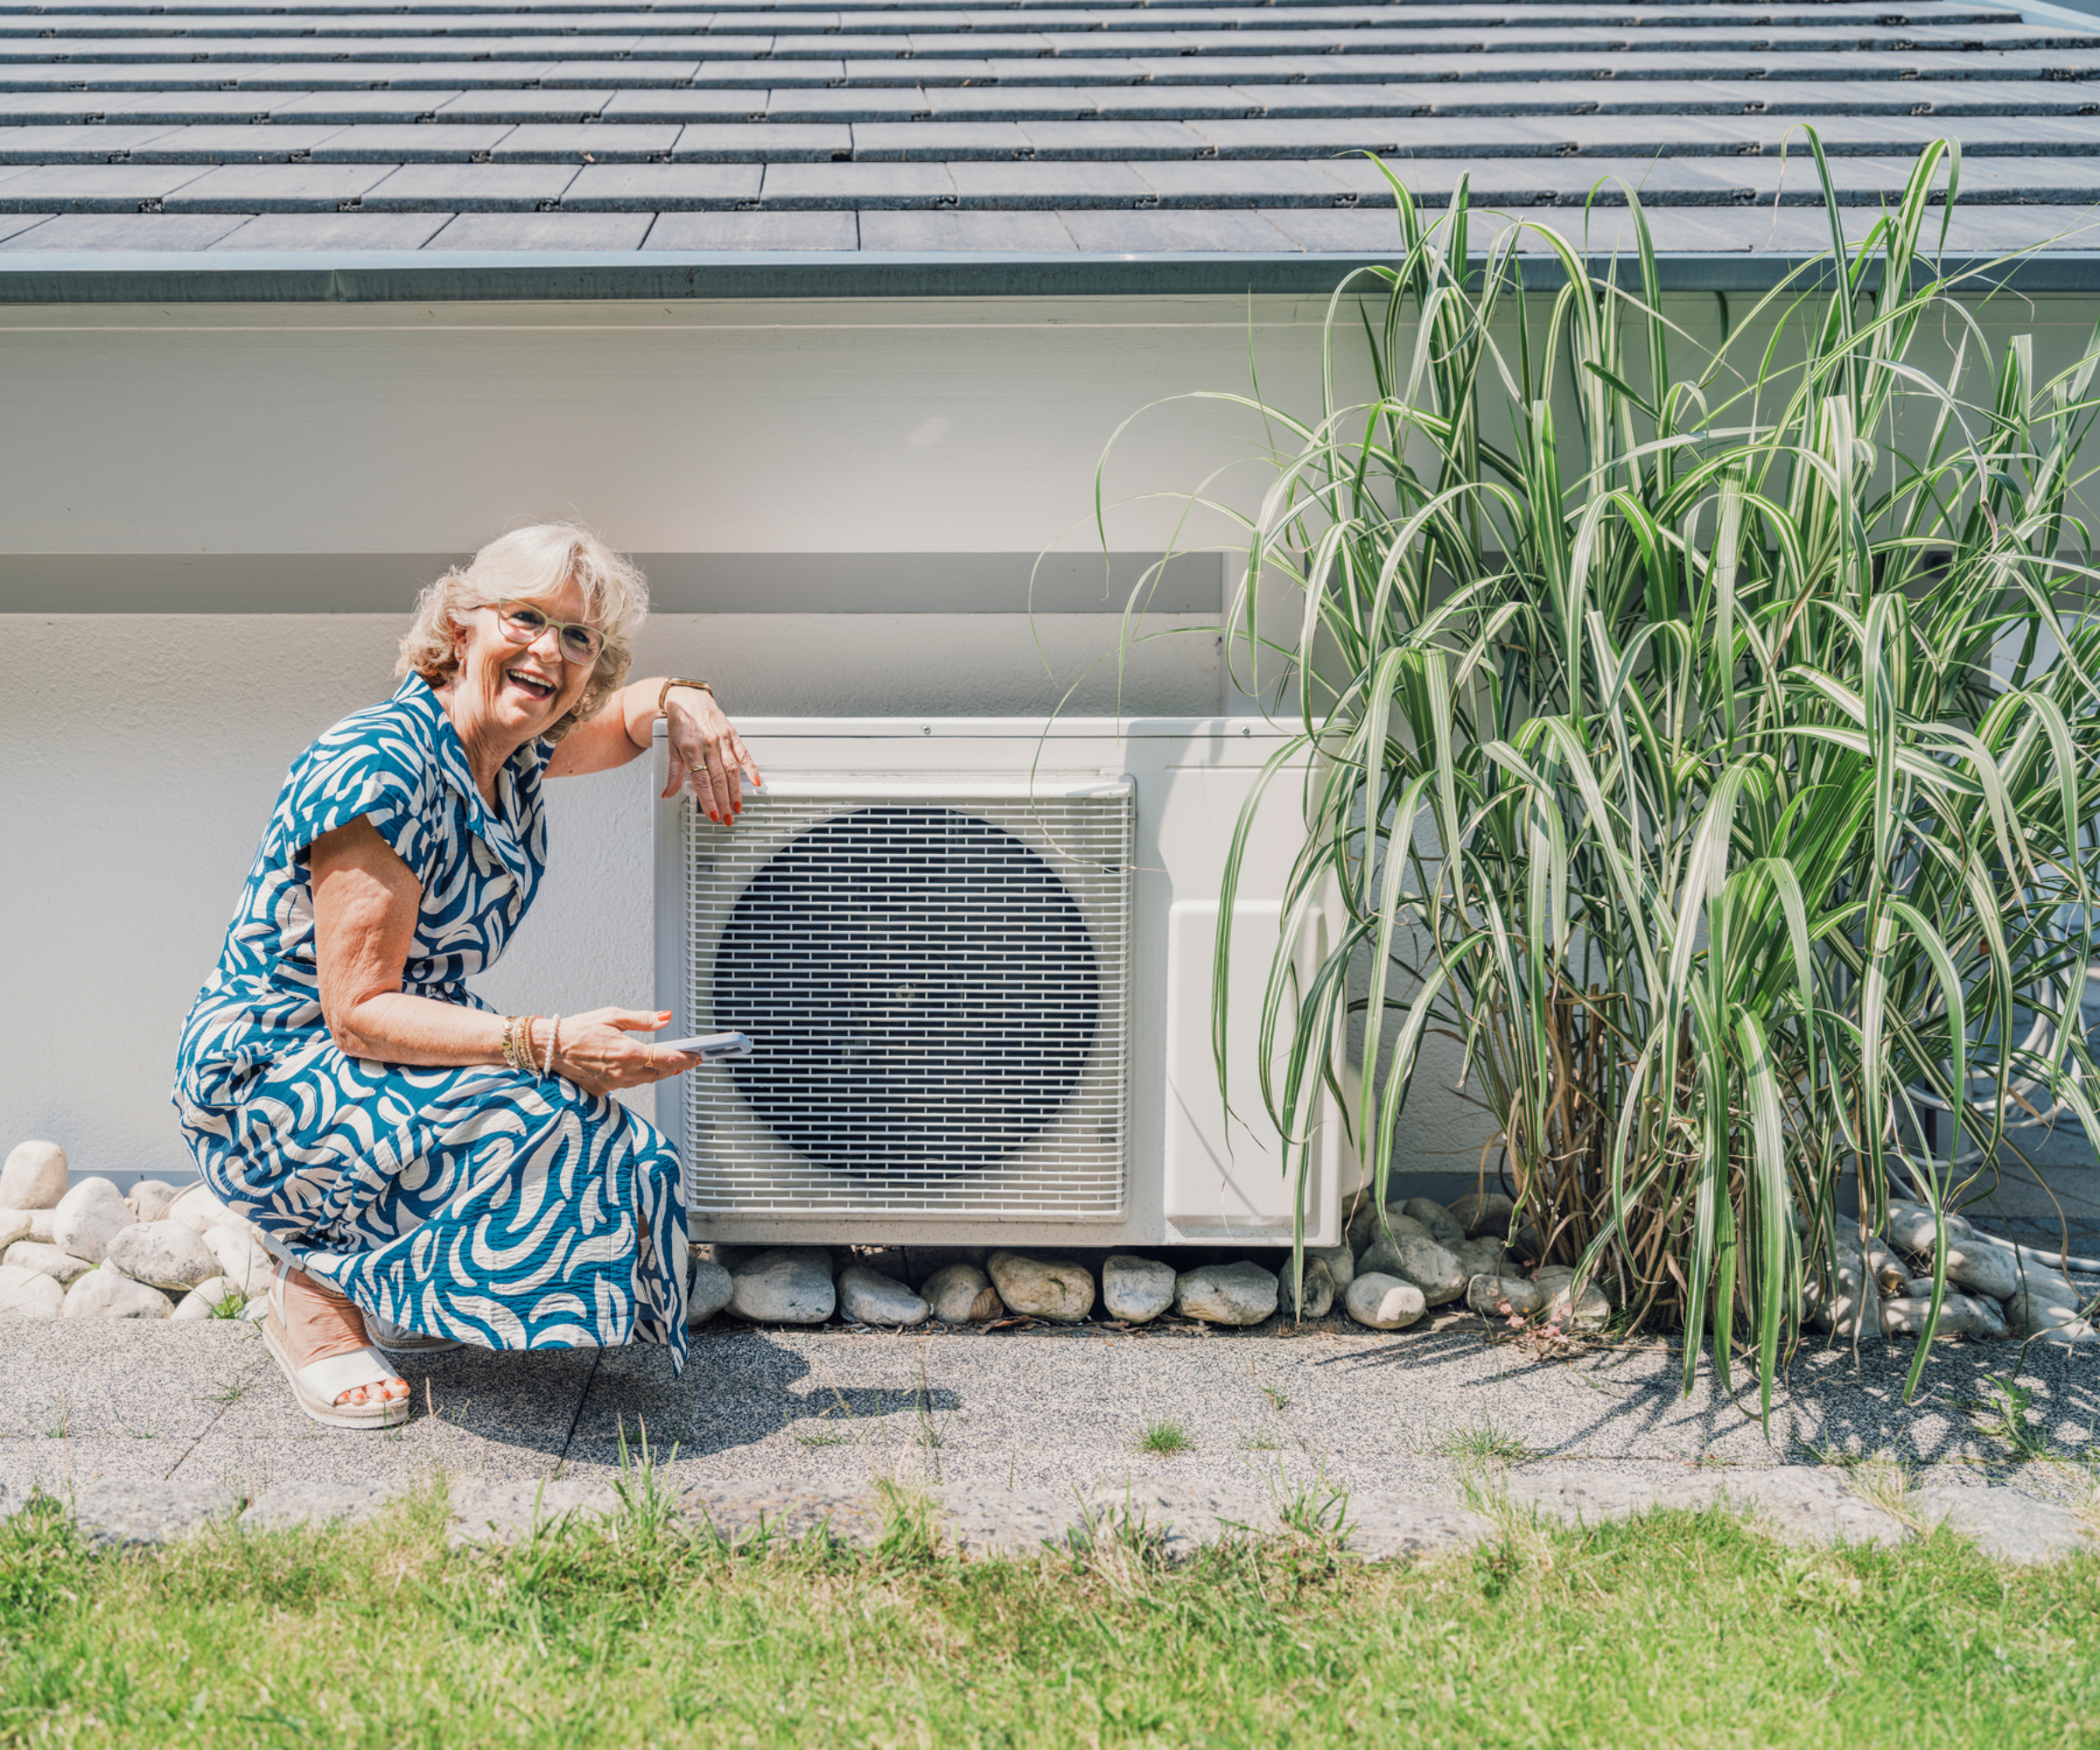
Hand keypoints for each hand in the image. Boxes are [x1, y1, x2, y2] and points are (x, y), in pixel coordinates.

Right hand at [549, 1008, 701, 1096]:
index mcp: (628, 1052)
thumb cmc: (578, 1029)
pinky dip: (639, 1078)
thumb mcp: (613, 1015)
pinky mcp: (603, 1090)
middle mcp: (623, 1072)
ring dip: (659, 1073)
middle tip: (688, 1059)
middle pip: (660, 1073)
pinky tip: (642, 1069)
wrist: (549, 1048)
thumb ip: (643, 1019)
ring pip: (645, 1081)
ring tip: (670, 1063)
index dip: (686, 1059)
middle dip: (676, 1067)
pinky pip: (628, 1085)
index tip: (697, 1056)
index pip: (667, 1059)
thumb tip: (666, 1018)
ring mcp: (613, 1084)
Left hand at [662, 687, 762, 824]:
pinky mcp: (732, 734)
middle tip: (727, 818)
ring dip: (736, 791)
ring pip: (731, 770)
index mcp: (691, 748)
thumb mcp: (671, 747)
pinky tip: (756, 781)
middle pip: (718, 779)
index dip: (708, 799)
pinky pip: (744, 753)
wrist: (688, 697)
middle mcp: (708, 744)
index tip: (712, 814)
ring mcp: (722, 739)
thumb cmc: (679, 721)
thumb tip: (668, 792)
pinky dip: (751, 768)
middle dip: (724, 801)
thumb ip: (672, 772)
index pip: (702, 781)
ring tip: (738, 807)